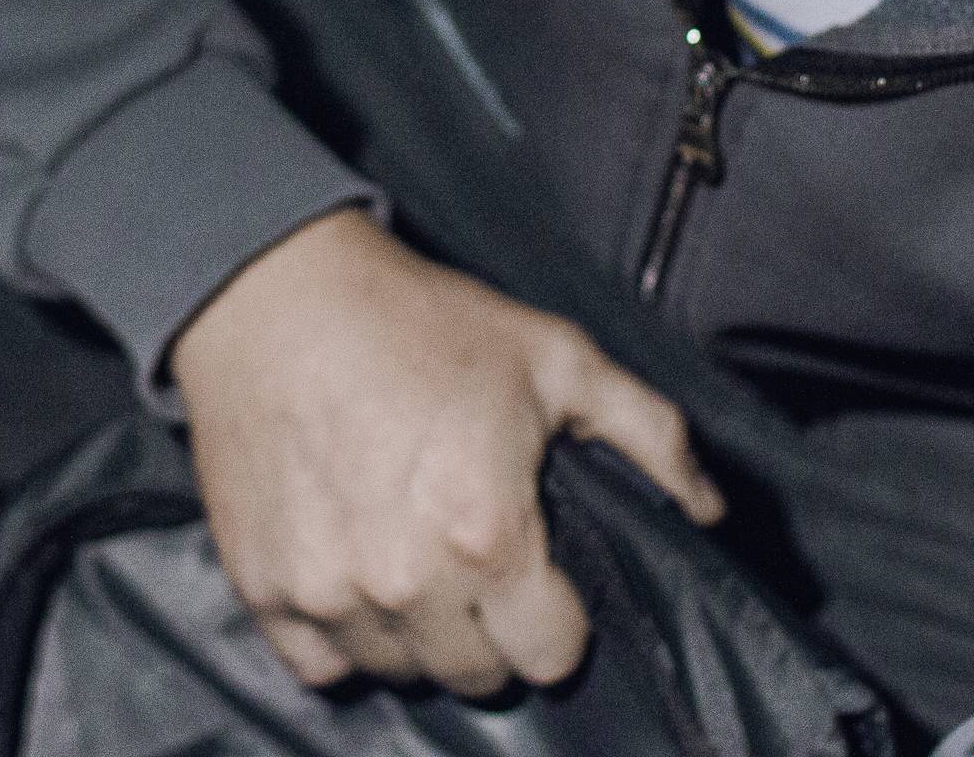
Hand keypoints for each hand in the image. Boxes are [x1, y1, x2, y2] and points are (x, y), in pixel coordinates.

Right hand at [167, 206, 723, 698]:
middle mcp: (405, 583)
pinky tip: (355, 572)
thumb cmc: (418, 322)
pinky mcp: (265, 585)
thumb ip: (649, 435)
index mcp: (486, 536)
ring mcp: (327, 592)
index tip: (543, 572)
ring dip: (418, 634)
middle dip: (492, 629)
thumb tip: (708, 508)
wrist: (275, 296)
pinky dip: (342, 635)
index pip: (552, 656)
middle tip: (478, 561)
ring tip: (416, 559)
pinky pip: (319, 663)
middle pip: (476, 677)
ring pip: (399, 673)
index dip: (560, 616)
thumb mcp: (554, 357)